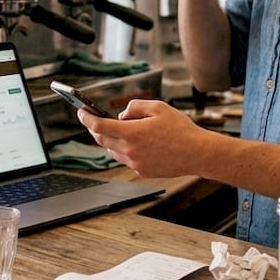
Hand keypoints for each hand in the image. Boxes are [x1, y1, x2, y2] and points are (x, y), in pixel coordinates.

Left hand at [77, 99, 211, 177]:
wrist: (198, 153)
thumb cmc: (180, 128)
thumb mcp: (158, 107)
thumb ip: (135, 107)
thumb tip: (121, 115)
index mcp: (132, 133)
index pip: (99, 126)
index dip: (86, 118)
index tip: (81, 111)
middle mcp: (130, 150)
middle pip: (101, 140)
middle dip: (95, 128)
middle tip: (93, 119)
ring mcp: (135, 163)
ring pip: (112, 151)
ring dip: (110, 140)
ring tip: (119, 129)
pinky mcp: (142, 171)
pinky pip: (125, 159)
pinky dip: (124, 149)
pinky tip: (135, 142)